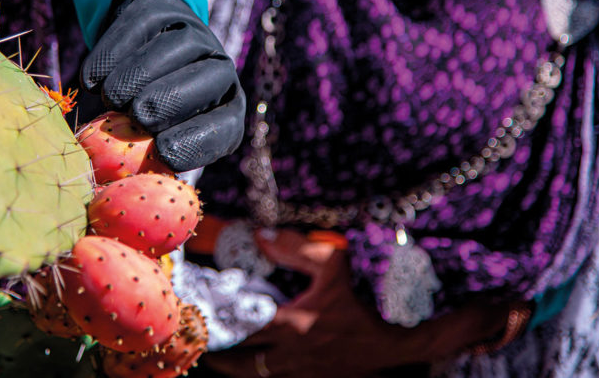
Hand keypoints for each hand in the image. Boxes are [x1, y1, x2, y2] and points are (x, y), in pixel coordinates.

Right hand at [80, 0, 244, 171]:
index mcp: (224, 110)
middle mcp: (218, 68)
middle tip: (137, 117)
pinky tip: (92, 78)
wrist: (134, 55)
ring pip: (173, 48)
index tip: (162, 153)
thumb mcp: (146, 139)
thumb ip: (139, 158)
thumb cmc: (138, 117)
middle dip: (172, 98)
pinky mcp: (159, 7)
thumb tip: (119, 184)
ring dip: (139, 75)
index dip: (198, 141)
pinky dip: (112, 52)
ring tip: (110, 99)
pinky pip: (139, 26)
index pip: (224, 128)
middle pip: (209, 78)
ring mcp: (192, 33)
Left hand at [201, 229, 510, 377]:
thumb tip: (262, 235)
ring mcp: (304, 371)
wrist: (402, 343)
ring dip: (235, 367)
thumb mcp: (335, 266)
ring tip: (215, 359)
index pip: (241, 325)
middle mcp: (293, 354)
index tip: (196, 315)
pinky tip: (254, 366)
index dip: (215, 321)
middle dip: (218, 354)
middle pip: (242, 361)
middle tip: (198, 343)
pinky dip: (261, 374)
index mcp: (292, 324)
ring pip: (257, 376)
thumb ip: (297, 248)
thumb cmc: (369, 301)